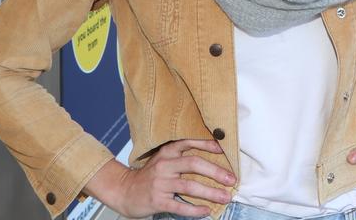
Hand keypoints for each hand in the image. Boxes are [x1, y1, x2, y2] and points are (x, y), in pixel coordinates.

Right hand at [85, 139, 236, 218]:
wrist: (124, 191)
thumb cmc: (150, 175)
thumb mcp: (163, 160)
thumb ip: (182, 157)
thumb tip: (213, 158)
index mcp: (167, 152)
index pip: (189, 143)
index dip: (207, 145)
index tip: (224, 150)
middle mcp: (164, 165)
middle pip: (194, 164)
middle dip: (216, 172)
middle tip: (231, 179)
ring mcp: (160, 183)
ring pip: (190, 186)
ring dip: (211, 192)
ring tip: (225, 197)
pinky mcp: (157, 200)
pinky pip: (180, 205)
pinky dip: (195, 209)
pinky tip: (207, 211)